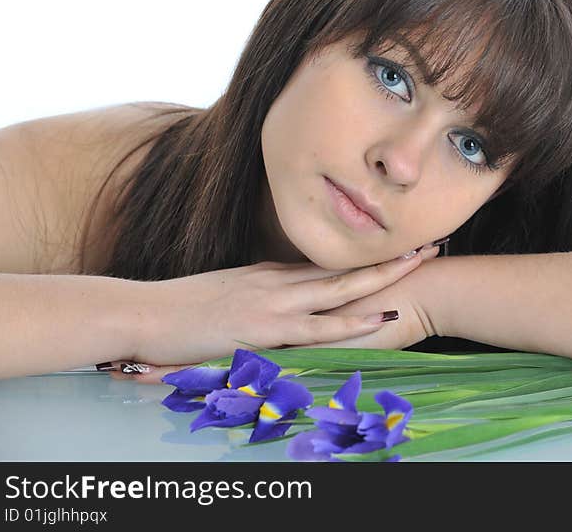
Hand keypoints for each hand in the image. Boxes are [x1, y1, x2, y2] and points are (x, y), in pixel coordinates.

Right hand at [114, 244, 441, 375]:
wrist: (141, 314)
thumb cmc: (178, 310)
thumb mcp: (226, 295)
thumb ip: (257, 297)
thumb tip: (279, 301)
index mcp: (271, 274)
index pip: (329, 264)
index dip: (367, 257)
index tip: (400, 247)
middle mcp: (279, 281)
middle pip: (345, 267)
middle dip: (390, 257)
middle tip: (430, 244)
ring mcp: (274, 302)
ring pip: (341, 288)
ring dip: (383, 277)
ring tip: (420, 265)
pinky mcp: (264, 327)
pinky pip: (318, 326)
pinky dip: (352, 322)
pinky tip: (380, 318)